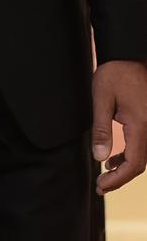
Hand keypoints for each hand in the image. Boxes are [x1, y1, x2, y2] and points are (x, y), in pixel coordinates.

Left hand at [92, 59, 146, 193]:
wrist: (130, 54)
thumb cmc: (115, 73)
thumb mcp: (102, 98)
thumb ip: (101, 129)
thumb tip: (99, 157)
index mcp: (141, 125)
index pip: (134, 164)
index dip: (118, 180)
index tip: (101, 186)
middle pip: (140, 164)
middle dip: (121, 178)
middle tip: (100, 185)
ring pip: (143, 156)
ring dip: (125, 167)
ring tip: (105, 173)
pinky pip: (144, 145)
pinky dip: (130, 155)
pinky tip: (114, 157)